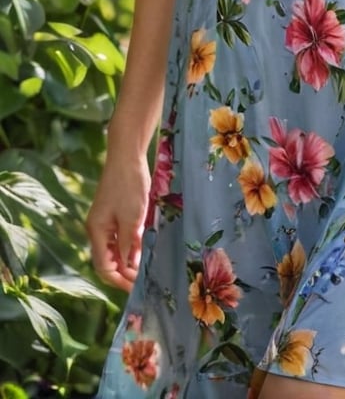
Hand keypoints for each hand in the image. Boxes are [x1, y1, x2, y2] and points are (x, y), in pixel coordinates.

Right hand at [86, 149, 150, 290]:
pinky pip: (121, 238)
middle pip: (108, 261)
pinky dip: (131, 246)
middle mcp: (98, 229)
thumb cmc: (128, 186)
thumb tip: (131, 267)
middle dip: (124, 273)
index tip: (136, 288)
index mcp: (97, 232)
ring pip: (115, 250)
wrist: (127, 156)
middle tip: (143, 281)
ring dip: (128, 260)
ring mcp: (106, 222)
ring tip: (146, 269)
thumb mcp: (132, 219)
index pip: (104, 267)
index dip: (119, 280)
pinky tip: (144, 251)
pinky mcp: (115, 214)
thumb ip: (130, 244)